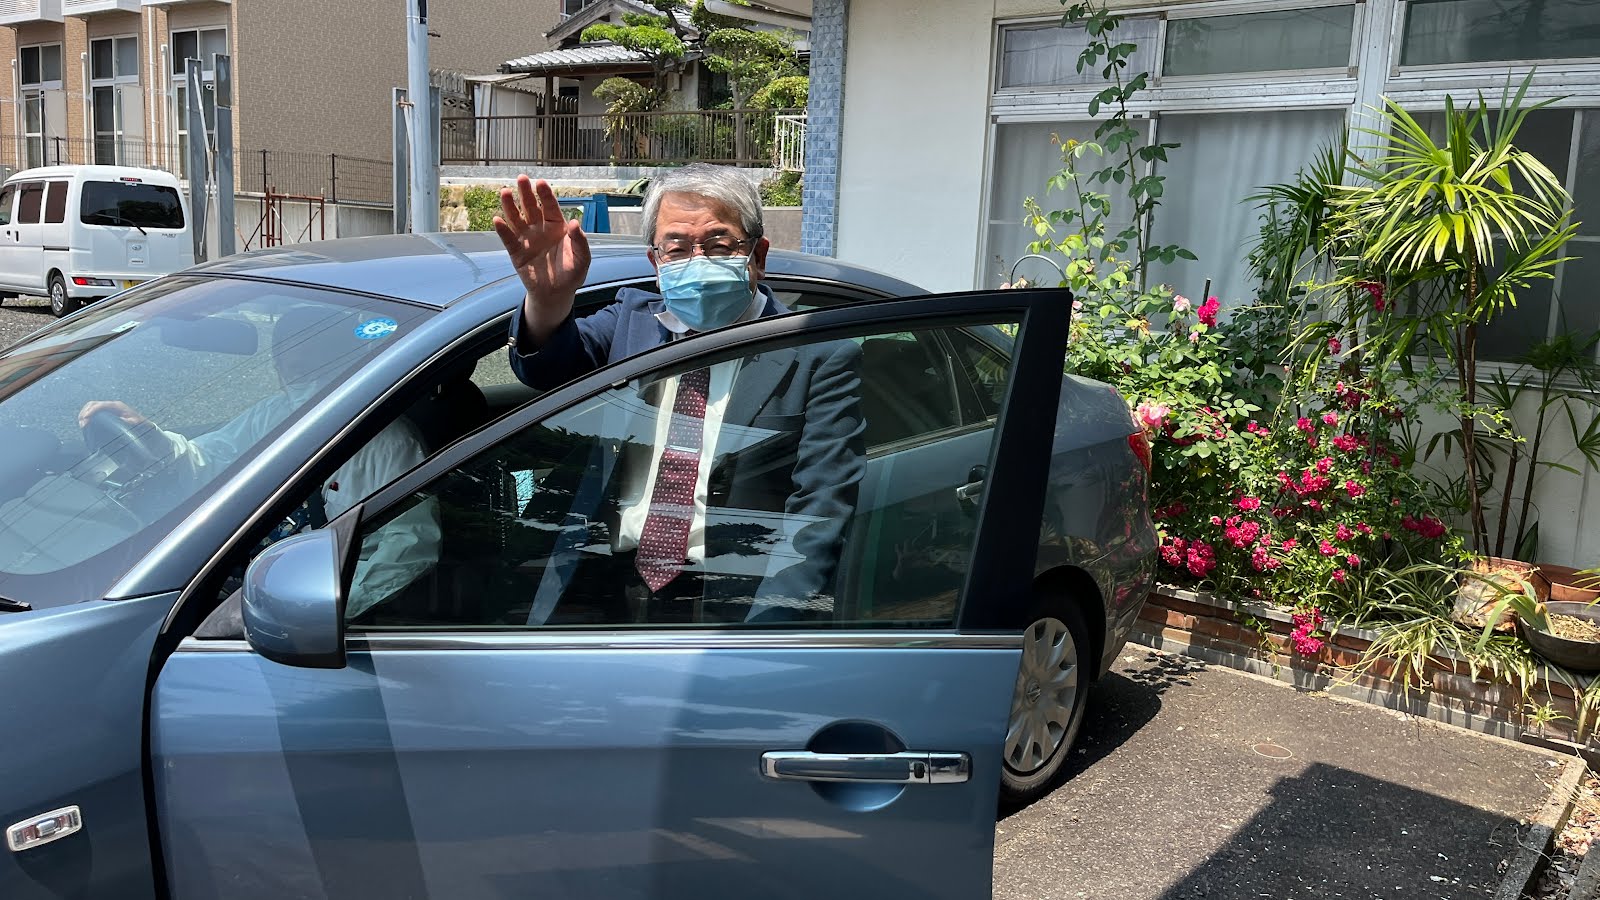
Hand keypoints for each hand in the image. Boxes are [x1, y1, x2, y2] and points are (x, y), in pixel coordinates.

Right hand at [78, 400, 147, 430]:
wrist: (142, 423)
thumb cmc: (138, 423)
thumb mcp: (134, 423)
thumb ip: (127, 422)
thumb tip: (119, 421)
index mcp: (116, 406)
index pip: (100, 405)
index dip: (91, 411)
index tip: (86, 419)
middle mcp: (111, 405)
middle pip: (92, 404)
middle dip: (85, 412)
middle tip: (82, 423)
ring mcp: (107, 408)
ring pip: (91, 407)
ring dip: (84, 413)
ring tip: (82, 423)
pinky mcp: (105, 412)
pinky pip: (93, 411)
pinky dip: (87, 415)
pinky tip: (85, 423)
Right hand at [493, 176, 591, 346]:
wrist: (556, 294)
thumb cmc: (571, 273)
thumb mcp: (582, 258)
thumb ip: (580, 241)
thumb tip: (575, 222)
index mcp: (557, 227)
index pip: (550, 207)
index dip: (545, 195)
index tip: (540, 183)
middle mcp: (540, 229)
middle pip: (531, 207)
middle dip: (526, 193)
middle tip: (521, 178)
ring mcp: (527, 239)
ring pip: (517, 219)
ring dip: (510, 206)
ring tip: (504, 192)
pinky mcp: (516, 252)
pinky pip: (508, 239)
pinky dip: (503, 230)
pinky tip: (498, 219)